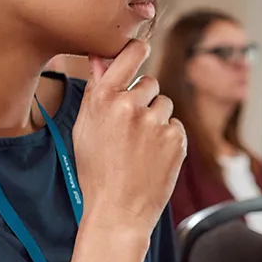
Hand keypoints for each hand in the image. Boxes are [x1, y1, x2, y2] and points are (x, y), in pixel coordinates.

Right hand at [73, 40, 185, 232]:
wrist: (118, 212)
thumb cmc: (96, 171)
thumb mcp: (85, 128)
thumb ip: (96, 90)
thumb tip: (101, 58)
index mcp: (103, 98)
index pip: (129, 55)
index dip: (137, 51)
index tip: (140, 50)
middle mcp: (130, 105)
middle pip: (149, 82)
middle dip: (143, 99)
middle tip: (131, 128)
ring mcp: (155, 122)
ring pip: (164, 105)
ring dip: (157, 119)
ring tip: (141, 146)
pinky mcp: (176, 138)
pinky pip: (176, 125)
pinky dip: (168, 138)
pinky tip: (153, 156)